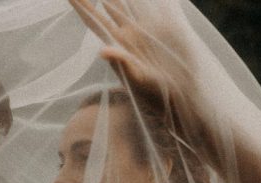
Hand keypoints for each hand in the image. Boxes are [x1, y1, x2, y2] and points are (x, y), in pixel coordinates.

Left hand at [69, 0, 201, 133]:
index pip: (94, 21)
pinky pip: (150, 7)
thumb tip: (103, 51)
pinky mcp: (161, 28)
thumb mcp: (136, 80)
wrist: (177, 96)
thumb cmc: (153, 93)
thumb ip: (122, 64)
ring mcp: (143, 30)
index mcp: (116, 44)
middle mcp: (127, 34)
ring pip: (126, 5)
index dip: (82, 7)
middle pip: (108, 7)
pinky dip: (146, 0)